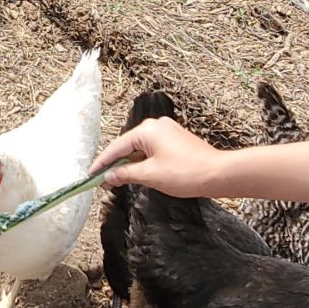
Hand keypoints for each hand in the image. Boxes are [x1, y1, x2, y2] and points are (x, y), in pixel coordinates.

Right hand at [91, 118, 229, 196]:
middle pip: (127, 146)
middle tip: (102, 182)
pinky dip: (142, 161)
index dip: (102, 163)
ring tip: (117, 181)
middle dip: (115, 164)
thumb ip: (125, 174)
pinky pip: (152, 149)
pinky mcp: (176, 140)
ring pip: (140, 148)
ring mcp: (167, 131)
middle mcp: (156, 125)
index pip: (117, 147)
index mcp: (147, 130)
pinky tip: (137, 174)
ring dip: (129, 164)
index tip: (90, 176)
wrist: (218, 174)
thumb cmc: (185, 173)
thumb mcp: (149, 175)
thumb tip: (108, 176)